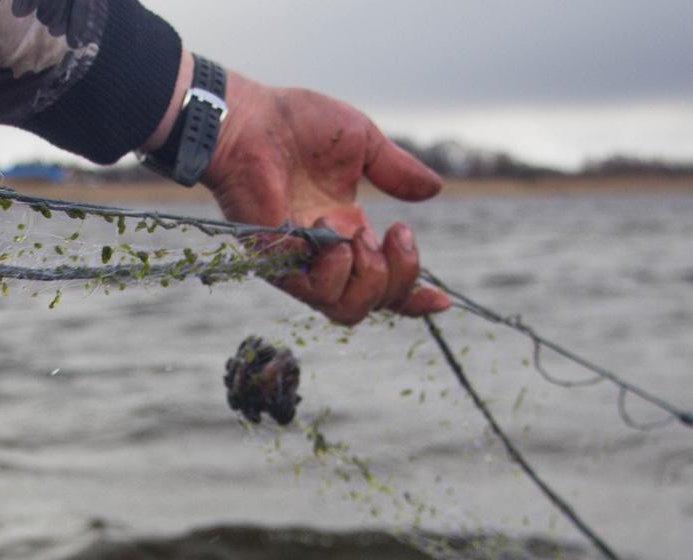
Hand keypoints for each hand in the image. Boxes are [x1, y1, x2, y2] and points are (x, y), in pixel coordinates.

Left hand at [196, 71, 449, 324]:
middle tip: (394, 234)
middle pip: (373, 303)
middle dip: (398, 278)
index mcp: (348, 232)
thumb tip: (434, 189)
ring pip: (346, 309)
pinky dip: (335, 271)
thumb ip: (396, 171)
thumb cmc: (296, 124)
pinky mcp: (274, 262)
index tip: (442, 300)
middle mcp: (326, 255)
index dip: (414, 297)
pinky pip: (313, 292)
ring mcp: (299, 262)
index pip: (384, 282)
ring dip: (368, 277)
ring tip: (359, 236)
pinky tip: (334, 238)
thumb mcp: (363, 144)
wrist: (250, 118)